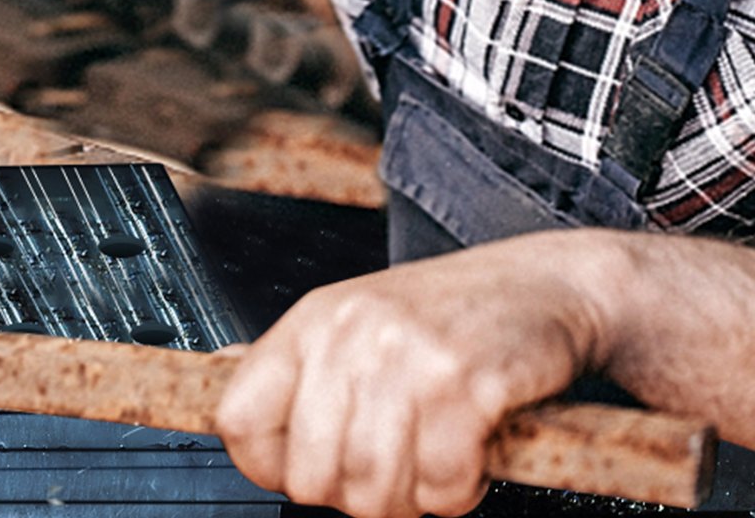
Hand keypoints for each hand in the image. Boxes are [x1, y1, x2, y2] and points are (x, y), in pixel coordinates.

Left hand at [215, 232, 609, 517]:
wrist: (541, 285)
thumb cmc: (446, 315)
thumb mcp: (356, 324)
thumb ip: (307, 374)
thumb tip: (251, 425)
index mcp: (310, 322)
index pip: (241, 419)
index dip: (268, 467)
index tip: (300, 472)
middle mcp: (349, 333)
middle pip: (310, 474)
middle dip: (352, 495)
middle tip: (388, 474)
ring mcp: (405, 356)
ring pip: (375, 487)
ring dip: (410, 497)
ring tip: (430, 462)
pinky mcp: (465, 383)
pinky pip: (441, 484)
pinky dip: (457, 491)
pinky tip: (467, 456)